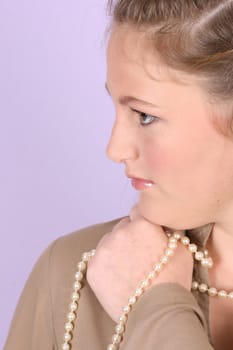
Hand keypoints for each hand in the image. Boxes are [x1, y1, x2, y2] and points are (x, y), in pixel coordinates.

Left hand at [86, 204, 192, 322]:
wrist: (157, 313)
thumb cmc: (173, 281)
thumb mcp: (183, 248)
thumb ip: (171, 228)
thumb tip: (165, 219)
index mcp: (142, 224)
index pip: (138, 211)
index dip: (144, 223)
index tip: (146, 234)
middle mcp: (120, 232)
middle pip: (123, 226)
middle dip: (130, 236)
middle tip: (140, 256)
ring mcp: (104, 250)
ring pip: (109, 241)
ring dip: (117, 249)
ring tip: (130, 269)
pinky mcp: (92, 268)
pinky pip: (98, 259)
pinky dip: (106, 266)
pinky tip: (119, 277)